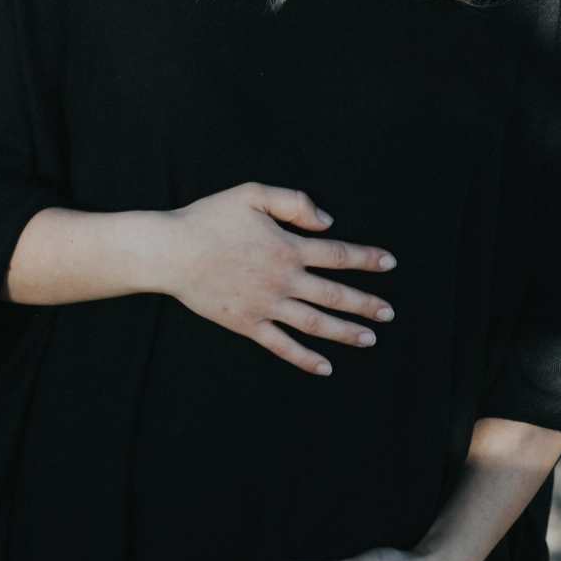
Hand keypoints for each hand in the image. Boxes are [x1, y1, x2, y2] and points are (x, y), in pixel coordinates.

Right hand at [157, 182, 395, 374]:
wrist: (171, 251)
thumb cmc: (208, 218)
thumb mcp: (252, 194)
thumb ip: (294, 203)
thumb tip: (327, 222)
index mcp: (287, 246)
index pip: (337, 255)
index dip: (366, 259)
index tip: (389, 263)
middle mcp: (282, 279)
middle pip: (334, 294)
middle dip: (365, 303)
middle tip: (390, 312)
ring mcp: (266, 304)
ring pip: (315, 323)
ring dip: (345, 332)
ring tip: (370, 338)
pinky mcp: (247, 323)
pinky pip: (282, 345)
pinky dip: (305, 358)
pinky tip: (325, 366)